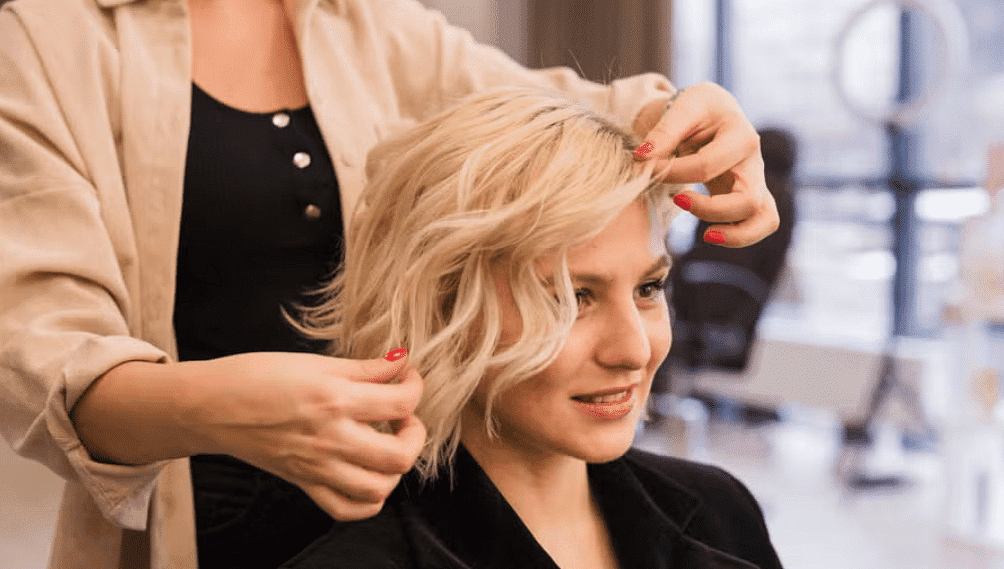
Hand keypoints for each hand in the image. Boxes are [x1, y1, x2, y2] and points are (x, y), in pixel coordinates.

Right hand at [187, 350, 424, 520]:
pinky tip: (369, 475)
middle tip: (405, 416)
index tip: (408, 376)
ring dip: (396, 469)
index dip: (415, 385)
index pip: (400, 402)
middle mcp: (330, 438)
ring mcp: (317, 467)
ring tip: (389, 444)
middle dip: (415, 434)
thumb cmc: (257, 375)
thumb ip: (364, 367)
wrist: (211, 405)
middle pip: (399, 455)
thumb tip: (402, 359)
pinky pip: (347, 509)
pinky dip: (368, 500)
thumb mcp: (315, 362)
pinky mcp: (304, 483)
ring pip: (379, 488)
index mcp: (334, 400)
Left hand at [633, 82, 778, 246]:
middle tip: (678, 200)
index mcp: (741, 136)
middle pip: (747, 200)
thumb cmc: (699, 109)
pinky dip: (740, 236)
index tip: (648, 168)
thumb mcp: (683, 107)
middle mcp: (755, 162)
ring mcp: (756, 182)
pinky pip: (759, 224)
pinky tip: (711, 233)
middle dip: (709, 209)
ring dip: (737, 234)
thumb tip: (642, 158)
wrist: (714, 114)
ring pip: (765, 219)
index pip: (706, 166)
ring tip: (706, 235)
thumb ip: (663, 132)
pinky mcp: (750, 197)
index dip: (672, 172)